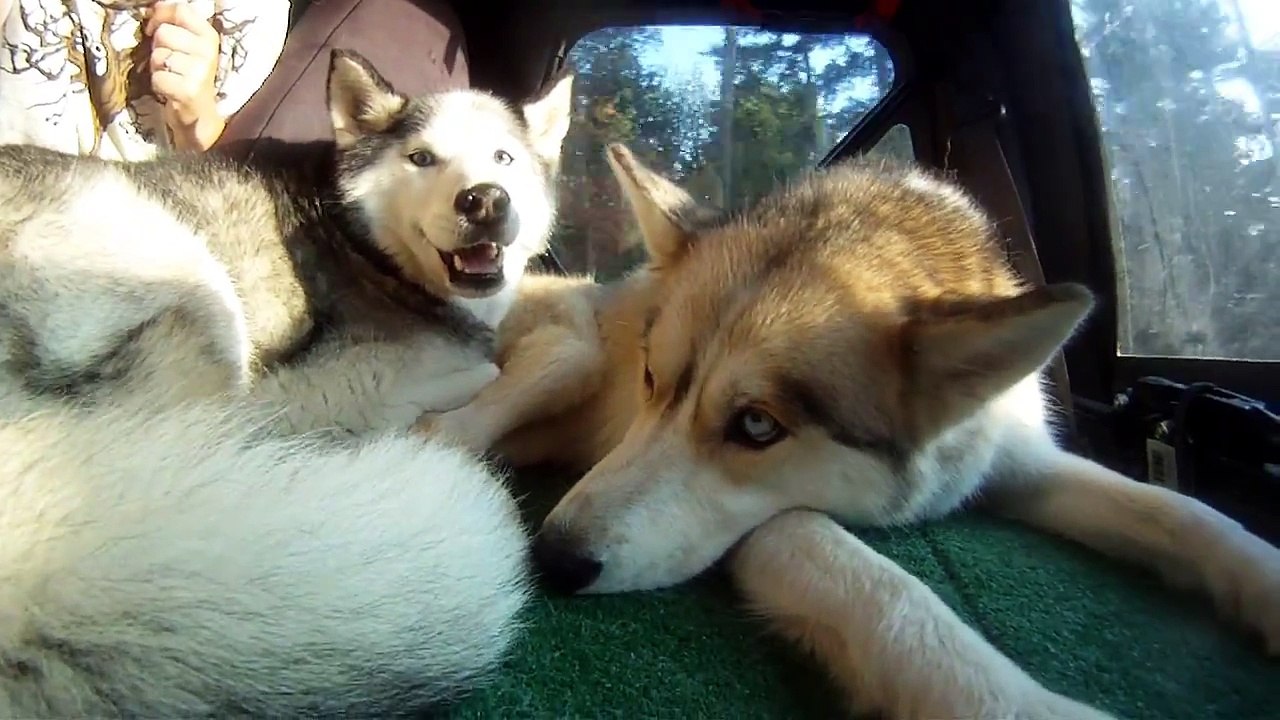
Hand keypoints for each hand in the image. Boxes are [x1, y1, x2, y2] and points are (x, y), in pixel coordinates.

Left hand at [145, 1, 223, 149]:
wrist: (199, 116)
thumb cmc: (188, 77)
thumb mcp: (189, 47)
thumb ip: (175, 24)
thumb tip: (152, 6)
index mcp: (209, 37)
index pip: (181, 9)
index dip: (160, 14)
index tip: (154, 27)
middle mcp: (208, 52)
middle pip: (164, 33)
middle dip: (158, 47)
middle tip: (168, 62)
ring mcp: (199, 72)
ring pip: (158, 56)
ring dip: (157, 68)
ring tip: (171, 76)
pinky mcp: (188, 91)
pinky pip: (157, 77)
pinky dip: (158, 85)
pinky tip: (170, 90)